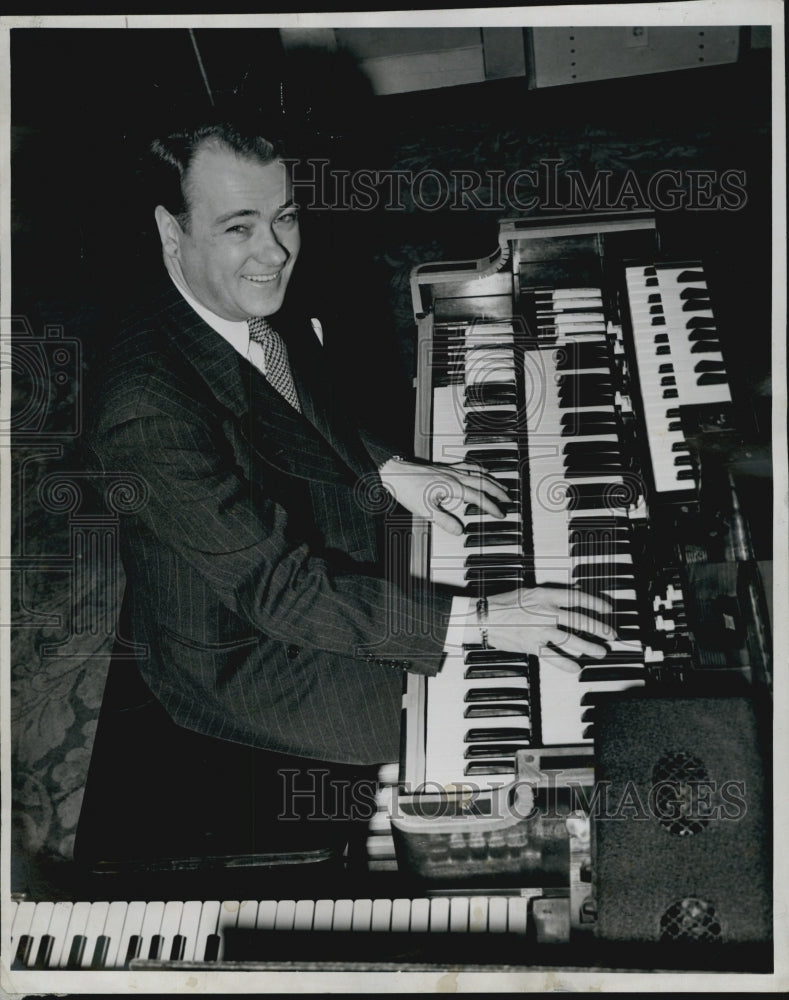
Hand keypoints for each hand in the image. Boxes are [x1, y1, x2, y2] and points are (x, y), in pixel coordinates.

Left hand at [378, 458, 508, 535]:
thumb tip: (459, 530)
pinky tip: (482, 470)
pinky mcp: (444, 467)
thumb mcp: (425, 510)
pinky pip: (468, 465)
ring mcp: (450, 470)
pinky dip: (479, 468)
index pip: (478, 497)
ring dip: (492, 480)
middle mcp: (454, 476)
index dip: (492, 506)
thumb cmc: (407, 488)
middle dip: (498, 492)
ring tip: (502, 486)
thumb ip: (444, 521)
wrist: (394, 471)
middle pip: (483, 482)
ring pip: (478, 473)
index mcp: (453, 486)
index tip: (501, 513)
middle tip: (509, 499)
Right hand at [484, 587, 615, 670]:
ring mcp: (540, 631)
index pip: (577, 598)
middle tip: (611, 634)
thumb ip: (550, 595)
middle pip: (580, 621)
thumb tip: (571, 595)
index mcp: (546, 596)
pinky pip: (553, 657)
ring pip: (571, 640)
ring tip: (600, 652)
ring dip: (589, 647)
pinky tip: (576, 667)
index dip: (595, 604)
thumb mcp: (529, 592)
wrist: (483, 617)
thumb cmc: (503, 604)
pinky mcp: (532, 646)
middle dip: (599, 629)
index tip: (607, 609)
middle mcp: (547, 613)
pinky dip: (566, 663)